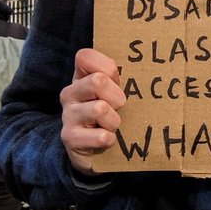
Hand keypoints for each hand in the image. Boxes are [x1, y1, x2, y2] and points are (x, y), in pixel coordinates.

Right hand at [60, 48, 125, 174]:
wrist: (92, 153)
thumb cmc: (109, 117)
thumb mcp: (113, 94)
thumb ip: (118, 79)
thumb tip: (143, 64)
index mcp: (80, 78)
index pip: (85, 56)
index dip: (107, 67)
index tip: (116, 82)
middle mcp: (70, 93)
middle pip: (98, 81)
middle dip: (117, 97)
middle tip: (118, 108)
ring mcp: (67, 115)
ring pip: (100, 109)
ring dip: (114, 121)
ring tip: (112, 127)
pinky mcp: (69, 137)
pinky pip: (101, 136)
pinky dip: (110, 140)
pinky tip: (107, 141)